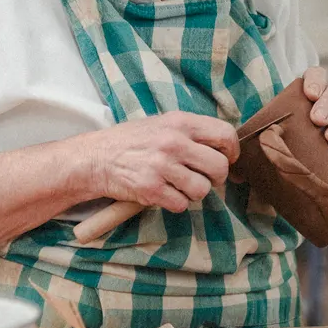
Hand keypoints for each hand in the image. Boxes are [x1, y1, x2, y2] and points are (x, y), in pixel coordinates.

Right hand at [75, 111, 238, 212]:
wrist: (96, 158)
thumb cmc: (132, 141)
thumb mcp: (162, 124)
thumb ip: (191, 132)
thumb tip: (224, 149)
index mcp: (180, 122)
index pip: (225, 135)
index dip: (232, 151)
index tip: (227, 159)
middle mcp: (174, 142)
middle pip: (219, 167)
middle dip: (216, 177)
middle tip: (204, 178)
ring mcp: (162, 167)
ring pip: (203, 189)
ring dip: (194, 192)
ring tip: (178, 185)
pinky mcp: (152, 189)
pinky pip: (182, 204)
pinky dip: (176, 203)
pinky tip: (164, 193)